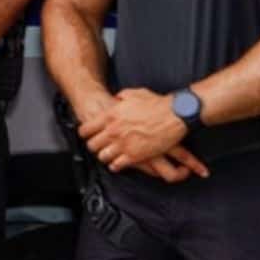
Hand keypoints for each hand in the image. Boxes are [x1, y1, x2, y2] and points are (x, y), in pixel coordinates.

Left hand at [80, 88, 208, 177]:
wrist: (174, 114)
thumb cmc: (156, 104)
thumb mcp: (133, 94)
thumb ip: (120, 97)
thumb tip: (116, 99)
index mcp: (110, 116)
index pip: (85, 130)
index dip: (85, 134)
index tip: (88, 135)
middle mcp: (113, 131)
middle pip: (91, 145)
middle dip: (94, 146)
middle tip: (98, 146)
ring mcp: (123, 144)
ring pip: (102, 157)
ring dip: (105, 156)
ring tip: (108, 155)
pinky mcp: (135, 156)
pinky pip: (117, 165)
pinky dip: (116, 165)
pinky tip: (117, 163)